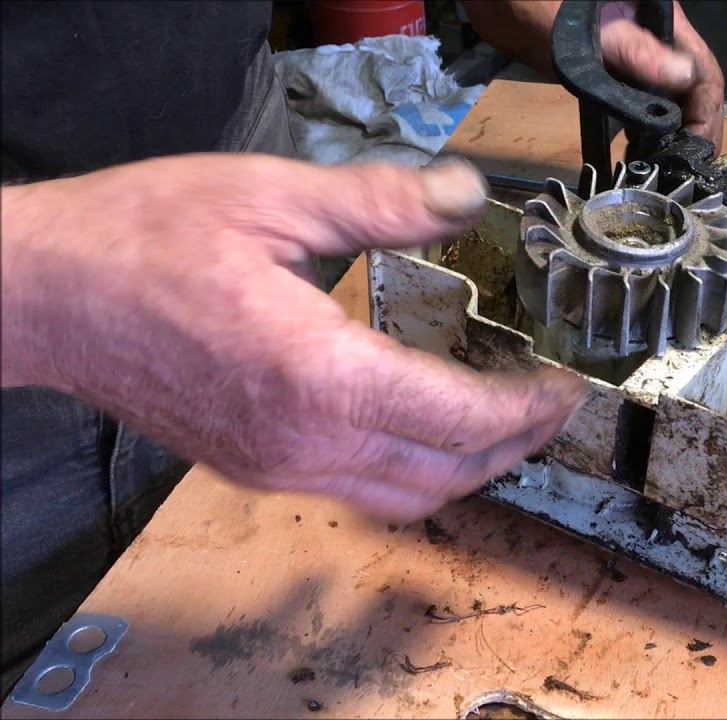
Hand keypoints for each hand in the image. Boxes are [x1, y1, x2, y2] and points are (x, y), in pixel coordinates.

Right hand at [0, 154, 585, 521]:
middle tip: (550, 402)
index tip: (564, 383)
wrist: (42, 297)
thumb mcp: (270, 198)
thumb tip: (469, 194)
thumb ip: (381, 202)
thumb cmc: (141, 240)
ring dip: (469, 467)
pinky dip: (415, 470)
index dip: (525, 407)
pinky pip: (360, 490)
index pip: (456, 419)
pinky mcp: (254, 468)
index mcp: (316, 377)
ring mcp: (275, 467)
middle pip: (445, 473)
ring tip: (506, 421)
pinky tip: (429, 427)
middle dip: (513, 444)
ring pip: (406, 497)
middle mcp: (302, 442)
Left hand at [463, 0, 724, 148]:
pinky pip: (642, 104)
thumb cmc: (543, 8)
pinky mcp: (616, 73)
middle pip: (691, 91)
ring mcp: (638, 57)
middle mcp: (659, 40)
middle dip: (692, 133)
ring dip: (671, 136)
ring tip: (663, 168)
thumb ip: (637, 52)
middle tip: (684, 172)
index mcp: (665, 22)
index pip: (703, 74)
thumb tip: (682, 78)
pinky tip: (637, 153)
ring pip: (669, 101)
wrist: (502, 5)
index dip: (705, 117)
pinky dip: (644, 131)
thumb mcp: (593, 33)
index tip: (698, 154)